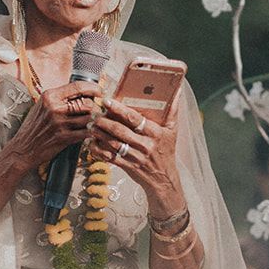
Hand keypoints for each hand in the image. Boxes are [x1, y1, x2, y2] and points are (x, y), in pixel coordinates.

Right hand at [5, 80, 98, 170]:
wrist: (23, 148)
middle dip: (95, 106)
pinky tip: (91, 132)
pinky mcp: (64, 138)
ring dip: (95, 120)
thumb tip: (79, 91)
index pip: (78, 86)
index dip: (93, 88)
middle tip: (97, 109)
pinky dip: (91, 132)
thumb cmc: (33, 126)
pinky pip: (86, 133)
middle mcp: (55, 108)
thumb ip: (59, 98)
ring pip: (89, 118)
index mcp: (50, 97)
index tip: (99, 91)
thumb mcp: (42, 106)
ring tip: (95, 121)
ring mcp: (60, 124)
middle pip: (87, 103)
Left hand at [89, 96, 183, 212]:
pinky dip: (98, 150)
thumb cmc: (166, 151)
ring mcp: (135, 157)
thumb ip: (173, 110)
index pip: (135, 119)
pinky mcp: (127, 166)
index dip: (119, 109)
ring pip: (113, 144)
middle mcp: (145, 145)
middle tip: (93, 114)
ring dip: (99, 134)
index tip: (107, 101)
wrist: (164, 179)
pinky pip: (110, 157)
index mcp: (155, 133)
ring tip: (90, 125)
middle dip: (104, 121)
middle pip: (120, 131)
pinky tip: (91, 143)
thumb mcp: (172, 130)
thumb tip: (177, 90)